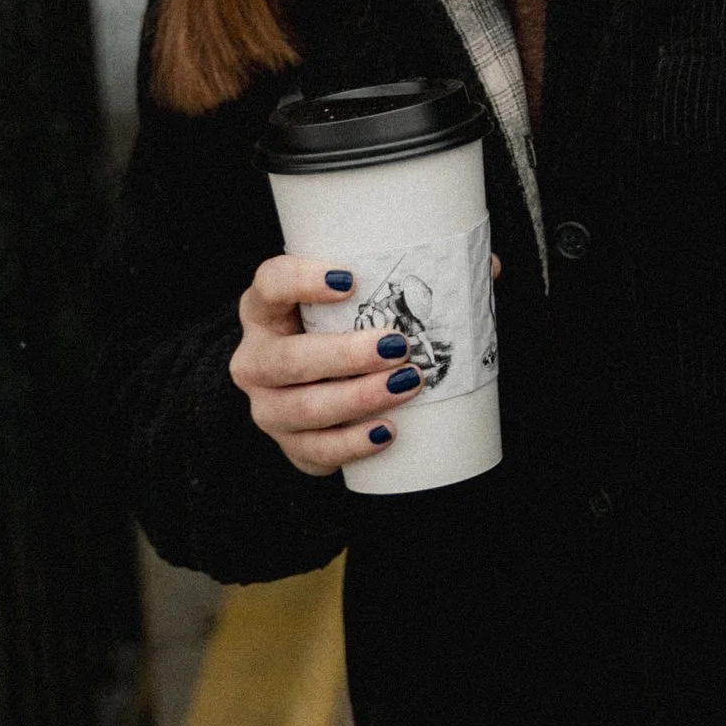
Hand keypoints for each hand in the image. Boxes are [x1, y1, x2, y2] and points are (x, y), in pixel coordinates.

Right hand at [232, 253, 419, 472]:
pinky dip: (351, 444)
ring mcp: (266, 406)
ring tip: (407, 385)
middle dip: (346, 355)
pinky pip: (314, 452)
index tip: (349, 280)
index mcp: (264, 310)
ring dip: (358, 398)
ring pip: (301, 409)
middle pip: (287, 359)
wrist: (318, 384)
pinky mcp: (287, 444)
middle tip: (397, 347)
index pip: (270, 285)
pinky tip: (386, 432)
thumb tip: (470, 273)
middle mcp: (255, 359)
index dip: (302, 281)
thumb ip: (386, 284)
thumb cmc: (341, 329)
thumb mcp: (349, 302)